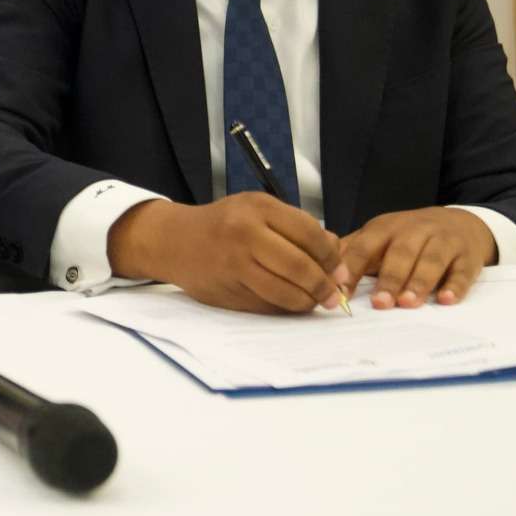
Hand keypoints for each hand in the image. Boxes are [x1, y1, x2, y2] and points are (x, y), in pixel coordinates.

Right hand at [109, 195, 346, 313]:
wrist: (174, 240)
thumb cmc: (224, 223)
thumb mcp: (258, 211)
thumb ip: (298, 228)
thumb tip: (339, 258)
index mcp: (258, 207)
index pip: (310, 234)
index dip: (332, 257)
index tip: (341, 270)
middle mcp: (245, 233)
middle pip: (301, 267)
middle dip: (324, 285)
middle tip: (333, 295)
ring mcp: (235, 263)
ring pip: (286, 292)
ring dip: (308, 302)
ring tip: (314, 301)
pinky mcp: (228, 289)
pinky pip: (268, 305)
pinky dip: (285, 308)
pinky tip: (288, 302)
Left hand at [337, 207, 495, 308]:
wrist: (461, 222)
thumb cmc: (411, 236)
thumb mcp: (380, 235)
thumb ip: (353, 250)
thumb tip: (320, 267)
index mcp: (386, 228)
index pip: (366, 246)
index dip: (353, 268)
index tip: (341, 292)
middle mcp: (415, 231)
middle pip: (401, 253)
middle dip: (390, 278)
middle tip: (380, 304)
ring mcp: (443, 242)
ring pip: (431, 260)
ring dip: (419, 282)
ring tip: (408, 303)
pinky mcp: (468, 256)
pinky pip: (463, 271)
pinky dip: (456, 285)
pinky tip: (447, 300)